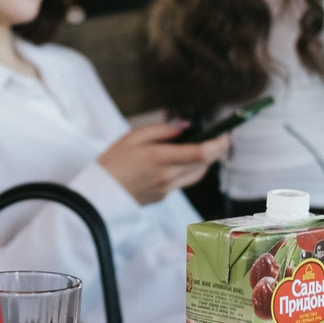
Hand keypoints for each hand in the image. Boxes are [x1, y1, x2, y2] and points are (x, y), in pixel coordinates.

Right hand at [98, 120, 225, 204]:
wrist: (98, 195)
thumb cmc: (112, 162)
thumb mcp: (132, 137)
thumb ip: (161, 130)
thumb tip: (185, 126)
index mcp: (159, 158)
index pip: (201, 153)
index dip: (219, 144)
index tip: (226, 133)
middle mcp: (167, 176)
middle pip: (205, 164)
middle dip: (216, 150)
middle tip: (220, 136)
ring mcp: (167, 189)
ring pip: (197, 174)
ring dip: (205, 161)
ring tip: (205, 147)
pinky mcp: (163, 197)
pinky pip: (184, 181)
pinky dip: (189, 169)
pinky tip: (182, 160)